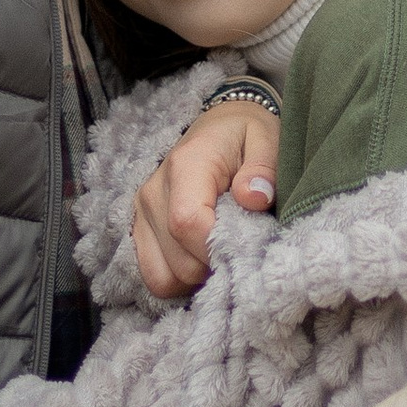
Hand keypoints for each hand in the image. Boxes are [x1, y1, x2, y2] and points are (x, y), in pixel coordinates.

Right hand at [134, 99, 277, 299]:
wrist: (219, 127)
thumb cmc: (246, 136)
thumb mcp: (266, 139)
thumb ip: (263, 169)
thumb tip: (253, 198)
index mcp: (185, 166)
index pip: (187, 223)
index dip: (217, 248)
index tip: (245, 247)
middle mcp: (153, 191)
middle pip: (178, 260)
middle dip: (215, 267)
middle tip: (241, 250)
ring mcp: (141, 213)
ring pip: (163, 277)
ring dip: (197, 278)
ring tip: (221, 253)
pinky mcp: (139, 229)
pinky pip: (154, 276)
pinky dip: (180, 278)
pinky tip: (203, 259)